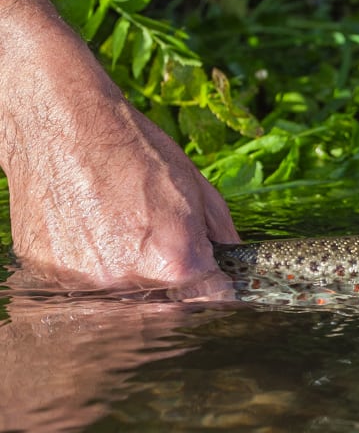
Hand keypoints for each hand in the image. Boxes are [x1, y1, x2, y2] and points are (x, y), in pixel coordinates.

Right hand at [0, 24, 238, 294]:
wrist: (60, 123)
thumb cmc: (135, 149)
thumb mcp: (197, 188)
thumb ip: (221, 236)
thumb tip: (236, 264)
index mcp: (175, 260)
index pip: (210, 300)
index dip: (213, 287)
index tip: (208, 276)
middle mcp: (129, 280)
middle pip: (166, 310)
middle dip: (172, 289)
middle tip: (161, 253)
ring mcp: (84, 282)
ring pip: (123, 302)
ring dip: (130, 282)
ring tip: (121, 236)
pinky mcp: (49, 276)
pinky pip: (84, 290)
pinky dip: (93, 272)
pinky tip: (93, 235)